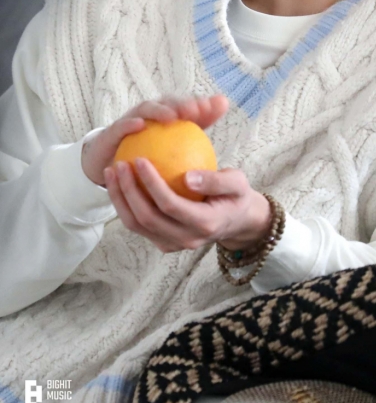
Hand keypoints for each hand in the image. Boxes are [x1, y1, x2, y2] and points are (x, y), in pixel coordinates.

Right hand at [81, 95, 228, 186]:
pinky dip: (130, 123)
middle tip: (197, 109)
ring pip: (148, 108)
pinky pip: (122, 125)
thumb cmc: (148, 162)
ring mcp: (132, 119)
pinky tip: (140, 126)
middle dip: (184, 102)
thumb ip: (197, 147)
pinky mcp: (113, 130)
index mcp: (170, 118)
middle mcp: (152, 114)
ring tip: (172, 116)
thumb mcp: (174, 156)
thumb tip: (223, 158)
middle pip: (171, 102)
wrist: (113, 165)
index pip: (191, 106)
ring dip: (160, 109)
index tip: (220, 106)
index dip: (205, 103)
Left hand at [103, 163, 271, 253]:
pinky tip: (119, 182)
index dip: (152, 184)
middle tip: (119, 163)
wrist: (236, 221)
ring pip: (137, 225)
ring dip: (120, 199)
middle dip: (128, 191)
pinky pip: (138, 226)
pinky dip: (124, 205)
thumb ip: (217, 180)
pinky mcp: (163, 243)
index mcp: (205, 224)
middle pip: (148, 218)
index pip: (171, 205)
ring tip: (111, 172)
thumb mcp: (238, 183)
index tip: (140, 158)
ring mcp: (173, 244)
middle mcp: (186, 239)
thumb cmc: (236, 195)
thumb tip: (188, 177)